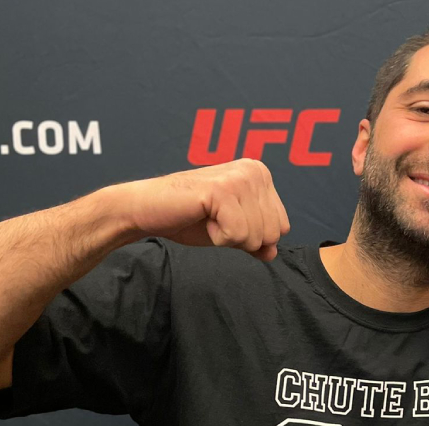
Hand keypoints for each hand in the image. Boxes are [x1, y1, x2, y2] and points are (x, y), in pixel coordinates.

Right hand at [113, 159, 290, 260]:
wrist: (147, 210)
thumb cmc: (188, 218)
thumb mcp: (231, 231)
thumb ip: (255, 239)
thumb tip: (273, 253)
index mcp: (261, 175)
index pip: (282, 227)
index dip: (252, 236)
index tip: (225, 220)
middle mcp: (255, 171)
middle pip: (273, 234)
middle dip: (242, 239)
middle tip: (214, 220)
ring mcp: (240, 178)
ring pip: (257, 237)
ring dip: (228, 237)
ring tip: (207, 218)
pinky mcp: (222, 190)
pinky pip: (238, 235)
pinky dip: (218, 237)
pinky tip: (202, 218)